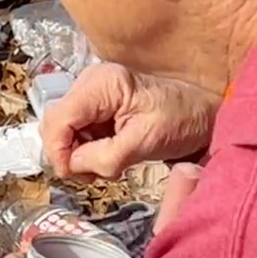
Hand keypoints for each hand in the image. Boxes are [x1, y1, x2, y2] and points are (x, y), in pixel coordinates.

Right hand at [41, 64, 218, 179]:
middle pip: (54, 124)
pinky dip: (84, 149)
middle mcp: (90, 82)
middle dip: (67, 153)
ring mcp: (91, 93)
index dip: (58, 151)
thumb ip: (104, 156)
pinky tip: (105, 155)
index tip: (74, 174)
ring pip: (62, 130)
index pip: (58, 119)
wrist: (202, 115)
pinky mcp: (94, 105)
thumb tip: (72, 166)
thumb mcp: (144, 142)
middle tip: (92, 173)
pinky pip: (74, 131)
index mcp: (102, 84)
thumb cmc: (182, 122)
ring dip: (76, 154)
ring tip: (104, 164)